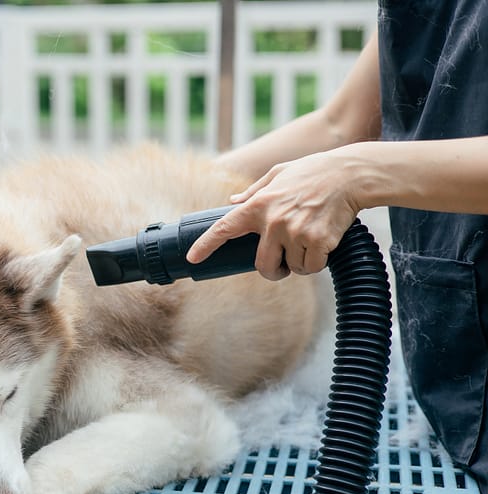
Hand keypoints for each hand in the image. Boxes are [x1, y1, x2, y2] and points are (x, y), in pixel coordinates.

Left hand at [186, 149, 366, 280]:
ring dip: (299, 262)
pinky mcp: (319, 241)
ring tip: (310, 240)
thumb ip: (253, 192)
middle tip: (280, 267)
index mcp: (259, 204)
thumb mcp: (278, 173)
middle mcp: (273, 221)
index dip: (205, 246)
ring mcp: (295, 232)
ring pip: (291, 267)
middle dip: (272, 270)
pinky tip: (323, 245)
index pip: (224, 229)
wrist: (351, 174)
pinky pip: (311, 267)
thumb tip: (231, 203)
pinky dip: (316, 262)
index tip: (192, 259)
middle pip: (262, 265)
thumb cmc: (313, 172)